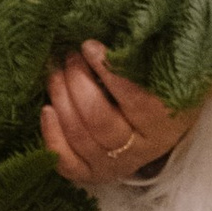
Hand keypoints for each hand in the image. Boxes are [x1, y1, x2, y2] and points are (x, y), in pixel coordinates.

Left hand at [41, 40, 201, 192]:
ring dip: (61, 101)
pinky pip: (67, 163)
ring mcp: (116, 166)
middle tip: (68, 56)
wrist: (165, 121)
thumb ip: (141, 56)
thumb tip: (102, 36)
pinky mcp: (94, 174)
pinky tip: (46, 109)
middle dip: (77, 84)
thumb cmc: (160, 86)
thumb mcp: (160, 70)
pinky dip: (52, 137)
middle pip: (100, 120)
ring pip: (81, 138)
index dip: (107, 72)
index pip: (134, 100)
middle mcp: (141, 149)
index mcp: (165, 122)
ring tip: (55, 72)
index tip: (89, 45)